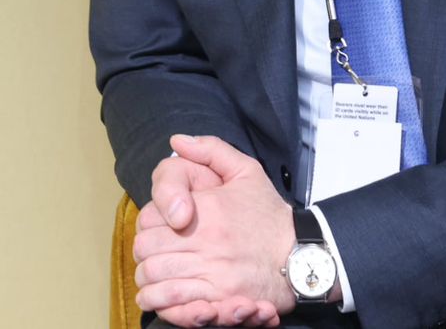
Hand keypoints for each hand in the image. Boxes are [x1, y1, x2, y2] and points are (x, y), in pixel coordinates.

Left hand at [134, 134, 296, 325]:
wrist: (301, 254)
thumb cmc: (270, 214)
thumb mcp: (246, 171)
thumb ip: (210, 150)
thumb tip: (177, 140)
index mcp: (207, 208)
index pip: (151, 217)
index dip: (149, 223)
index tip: (158, 228)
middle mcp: (206, 240)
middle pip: (146, 248)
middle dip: (144, 251)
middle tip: (153, 254)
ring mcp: (212, 272)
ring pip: (155, 277)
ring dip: (148, 279)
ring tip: (152, 278)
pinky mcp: (219, 300)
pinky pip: (174, 304)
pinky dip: (161, 303)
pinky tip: (160, 297)